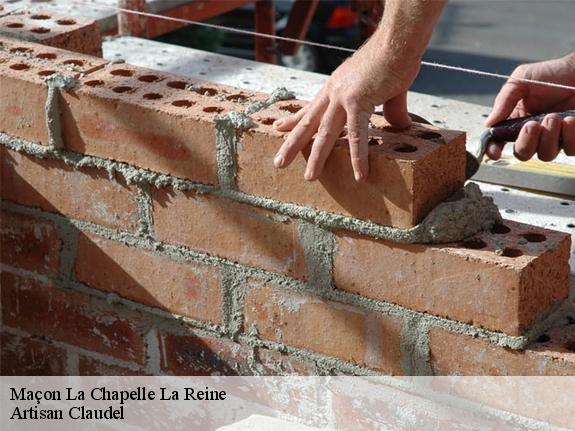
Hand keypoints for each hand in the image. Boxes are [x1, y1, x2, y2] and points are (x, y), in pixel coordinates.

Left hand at [272, 42, 418, 181]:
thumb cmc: (393, 58)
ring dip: (316, 157)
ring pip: (325, 133)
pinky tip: (359, 175)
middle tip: (278, 162)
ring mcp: (343, 97)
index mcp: (335, 87)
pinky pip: (358, 135)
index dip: (293, 120)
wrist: (398, 40)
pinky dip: (358, 157)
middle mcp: (333, 93)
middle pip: (308, 123)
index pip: (310, 108)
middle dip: (292, 144)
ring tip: (310, 177)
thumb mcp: (387, 89)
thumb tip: (402, 127)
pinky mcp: (359, 102)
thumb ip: (391, 111)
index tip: (279, 128)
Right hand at [485, 53, 574, 160]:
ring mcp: (554, 138)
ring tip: (556, 117)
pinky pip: (569, 150)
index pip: (499, 142)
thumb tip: (489, 123)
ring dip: (549, 137)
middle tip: (533, 124)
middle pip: (522, 154)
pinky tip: (570, 120)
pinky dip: (570, 137)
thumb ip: (504, 101)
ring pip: (545, 155)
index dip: (494, 150)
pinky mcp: (573, 138)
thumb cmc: (552, 73)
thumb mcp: (520, 80)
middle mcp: (533, 133)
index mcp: (515, 121)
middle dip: (526, 142)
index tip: (496, 152)